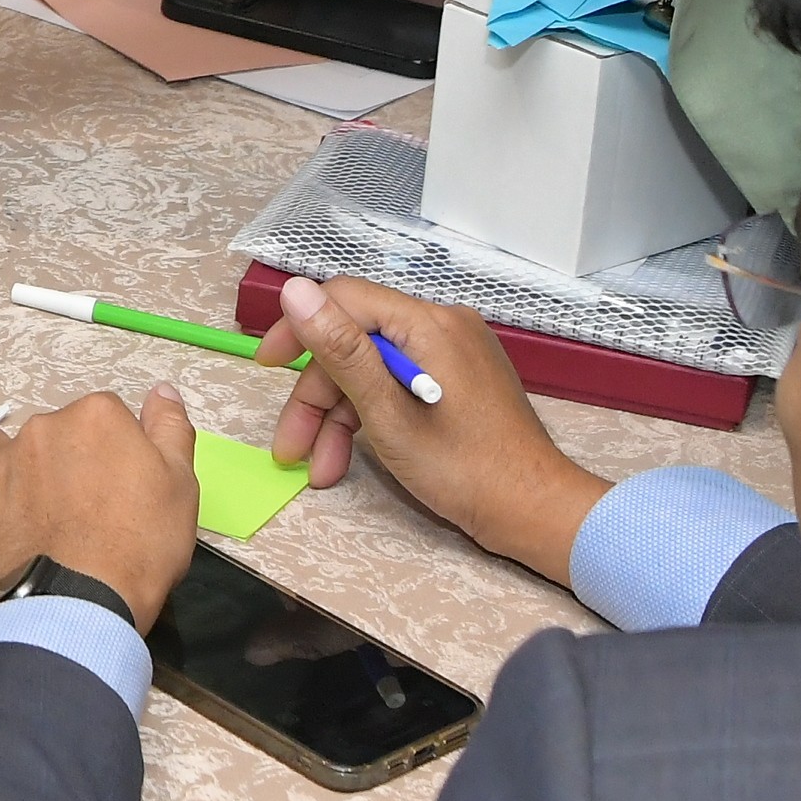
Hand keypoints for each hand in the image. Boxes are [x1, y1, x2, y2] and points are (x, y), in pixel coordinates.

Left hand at [0, 387, 201, 628]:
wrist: (84, 602)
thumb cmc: (141, 546)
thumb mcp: (180, 486)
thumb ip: (170, 430)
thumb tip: (162, 390)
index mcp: (95, 417)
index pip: (106, 418)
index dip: (114, 453)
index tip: (120, 488)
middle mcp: (40, 428)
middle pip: (53, 432)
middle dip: (66, 460)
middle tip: (82, 509)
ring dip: (9, 468)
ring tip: (27, 509)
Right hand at [265, 275, 599, 581]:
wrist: (533, 511)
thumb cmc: (463, 470)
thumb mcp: (389, 415)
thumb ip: (341, 351)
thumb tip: (295, 290)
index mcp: (429, 324)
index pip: (345, 300)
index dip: (299, 330)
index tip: (267, 368)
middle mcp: (444, 326)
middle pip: (356, 342)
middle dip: (318, 395)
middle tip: (291, 448)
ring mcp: (454, 352)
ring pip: (374, 369)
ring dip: (339, 416)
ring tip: (320, 470)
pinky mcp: (459, 378)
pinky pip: (400, 382)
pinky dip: (371, 417)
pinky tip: (350, 459)